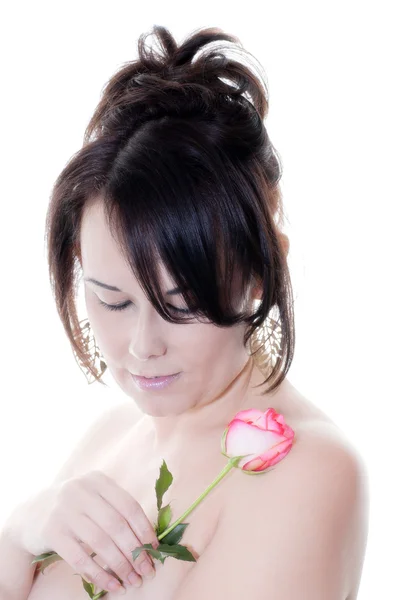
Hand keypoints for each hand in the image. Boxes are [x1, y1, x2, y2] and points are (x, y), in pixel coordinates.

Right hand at [5, 471, 158, 591]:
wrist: (30, 514)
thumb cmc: (74, 508)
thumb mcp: (93, 498)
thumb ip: (116, 510)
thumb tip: (151, 540)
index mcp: (97, 480)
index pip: (129, 506)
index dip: (145, 529)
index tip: (156, 549)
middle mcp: (80, 491)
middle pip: (117, 525)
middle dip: (135, 551)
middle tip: (147, 571)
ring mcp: (64, 510)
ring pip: (100, 542)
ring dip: (120, 566)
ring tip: (132, 581)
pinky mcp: (51, 531)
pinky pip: (80, 558)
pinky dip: (99, 574)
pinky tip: (111, 585)